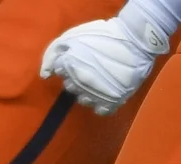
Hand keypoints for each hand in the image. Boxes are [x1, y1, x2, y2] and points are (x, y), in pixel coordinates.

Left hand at [40, 14, 166, 115]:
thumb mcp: (73, 37)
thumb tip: (45, 75)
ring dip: (88, 93)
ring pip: (84, 101)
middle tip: (89, 70)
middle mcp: (80, 83)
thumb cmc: (104, 36)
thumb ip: (55, 54)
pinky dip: (101, 104)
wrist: (135, 42)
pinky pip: (101, 111)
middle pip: (71, 88)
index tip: (77, 61)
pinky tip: (105, 95)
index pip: (60, 73)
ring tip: (97, 83)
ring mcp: (97, 95)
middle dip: (76, 80)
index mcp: (70, 67)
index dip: (67, 66)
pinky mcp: (113, 102)